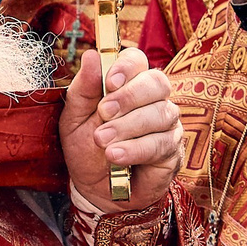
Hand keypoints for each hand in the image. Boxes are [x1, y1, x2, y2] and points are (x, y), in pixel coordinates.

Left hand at [62, 47, 179, 209]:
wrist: (95, 189)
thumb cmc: (86, 148)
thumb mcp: (74, 119)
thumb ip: (83, 90)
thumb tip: (91, 56)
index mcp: (127, 84)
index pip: (137, 61)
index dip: (126, 67)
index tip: (109, 82)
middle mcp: (153, 100)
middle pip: (157, 82)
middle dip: (130, 96)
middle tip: (104, 113)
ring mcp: (167, 125)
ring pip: (160, 114)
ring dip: (128, 126)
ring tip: (102, 141)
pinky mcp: (172, 151)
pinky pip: (161, 144)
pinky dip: (135, 149)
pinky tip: (115, 156)